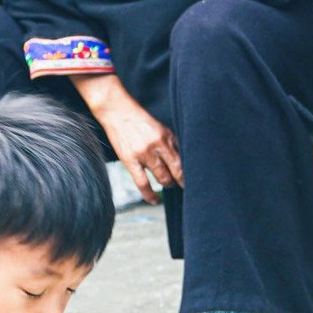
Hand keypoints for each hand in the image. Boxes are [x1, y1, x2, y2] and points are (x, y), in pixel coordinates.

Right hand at [76, 75, 181, 203]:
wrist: (116, 111)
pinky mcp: (130, 160)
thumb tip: (184, 161)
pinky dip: (150, 195)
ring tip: (168, 184)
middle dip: (181, 180)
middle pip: (176, 171)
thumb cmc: (140, 120)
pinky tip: (156, 201)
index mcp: (167, 137)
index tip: (195, 179)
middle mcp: (157, 146)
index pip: (183, 160)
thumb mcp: (160, 128)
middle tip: (184, 184)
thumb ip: (172, 143)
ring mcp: (144, 154)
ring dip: (168, 184)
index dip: (190, 173)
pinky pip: (142, 183)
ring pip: (163, 178)